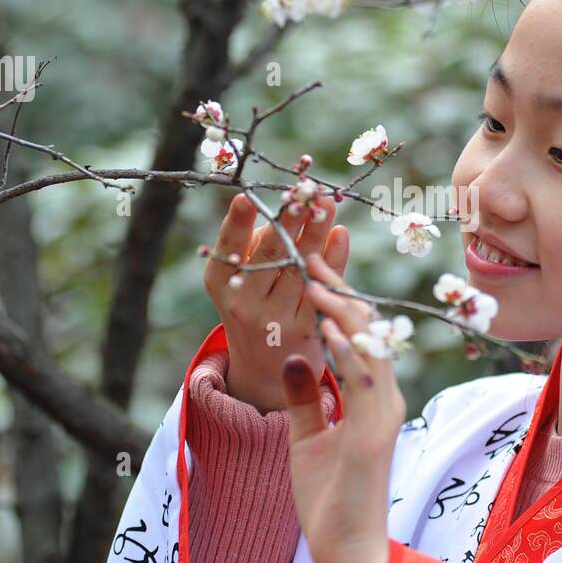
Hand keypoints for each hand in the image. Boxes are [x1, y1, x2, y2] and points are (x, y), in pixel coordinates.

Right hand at [203, 192, 348, 411]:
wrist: (265, 370)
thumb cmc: (256, 305)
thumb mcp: (242, 280)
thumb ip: (259, 247)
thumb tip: (292, 212)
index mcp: (221, 281)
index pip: (229, 248)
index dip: (237, 223)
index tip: (246, 198)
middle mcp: (243, 302)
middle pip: (271, 255)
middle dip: (290, 220)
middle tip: (306, 192)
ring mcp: (274, 319)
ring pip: (299, 269)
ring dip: (316, 232)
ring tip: (328, 203)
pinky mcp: (304, 331)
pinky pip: (322, 289)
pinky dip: (333, 260)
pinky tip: (340, 235)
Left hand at [281, 251, 403, 562]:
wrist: (346, 550)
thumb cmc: (330, 499)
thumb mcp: (307, 438)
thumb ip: (304, 398)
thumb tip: (293, 356)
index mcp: (370, 397)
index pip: (354, 335)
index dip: (335, 299)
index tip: (311, 265)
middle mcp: (383, 399)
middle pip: (366, 331)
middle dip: (339, 291)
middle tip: (312, 253)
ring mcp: (383, 415)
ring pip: (369, 347)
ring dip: (341, 311)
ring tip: (316, 278)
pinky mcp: (375, 434)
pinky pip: (364, 381)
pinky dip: (346, 350)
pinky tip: (326, 326)